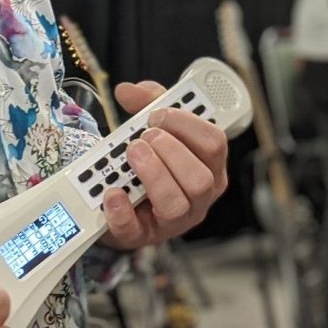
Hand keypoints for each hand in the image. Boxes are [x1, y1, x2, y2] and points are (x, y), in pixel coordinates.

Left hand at [100, 80, 228, 249]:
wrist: (121, 201)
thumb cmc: (150, 161)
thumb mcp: (155, 128)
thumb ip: (147, 104)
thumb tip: (127, 91)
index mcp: (209, 166)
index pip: (215, 145)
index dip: (188, 125)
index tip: (160, 114)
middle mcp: (199, 197)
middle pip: (201, 179)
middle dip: (171, 152)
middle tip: (145, 136)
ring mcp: (175, 221)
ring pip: (177, 205)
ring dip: (153, 174)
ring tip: (131, 153)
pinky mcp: (144, 236)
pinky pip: (136, 230)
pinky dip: (122, 211)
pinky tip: (112, 193)